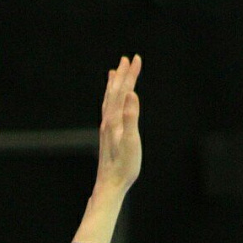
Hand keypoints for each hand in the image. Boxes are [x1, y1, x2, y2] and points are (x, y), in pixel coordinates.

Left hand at [94, 55, 141, 193]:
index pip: (123, 91)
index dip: (130, 74)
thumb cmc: (124, 166)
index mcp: (114, 120)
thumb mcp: (131, 141)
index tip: (136, 58)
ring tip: (113, 72)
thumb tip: (131, 94)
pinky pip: (108, 111)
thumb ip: (131, 116)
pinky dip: (109, 100)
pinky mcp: (107, 136)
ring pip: (109, 100)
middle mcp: (108, 121)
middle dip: (122, 75)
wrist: (110, 184)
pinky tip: (111, 102)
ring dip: (113, 85)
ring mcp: (106, 128)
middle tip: (127, 58)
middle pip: (114, 92)